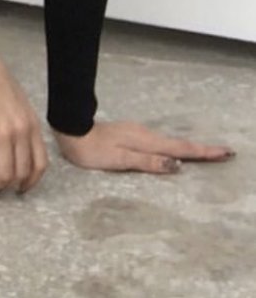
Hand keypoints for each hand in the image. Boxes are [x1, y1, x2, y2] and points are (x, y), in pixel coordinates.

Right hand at [0, 25, 47, 196]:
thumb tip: (17, 145)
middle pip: (22, 173)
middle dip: (9, 188)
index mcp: (33, 124)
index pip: (41, 164)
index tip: (21, 189)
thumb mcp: (17, 102)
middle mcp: (22, 132)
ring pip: (4, 175)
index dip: (31, 182)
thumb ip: (21, 123)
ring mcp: (3, 133)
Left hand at [52, 119, 236, 173]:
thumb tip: (178, 166)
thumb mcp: (120, 159)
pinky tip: (177, 152)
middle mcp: (145, 135)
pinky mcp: (132, 136)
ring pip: (171, 142)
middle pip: (180, 144)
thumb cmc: (93, 150)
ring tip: (208, 154)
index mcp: (146, 141)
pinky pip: (160, 143)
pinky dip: (175, 147)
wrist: (71, 131)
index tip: (225, 152)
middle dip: (203, 150)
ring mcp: (138, 134)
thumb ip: (148, 162)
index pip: (181, 149)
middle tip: (225, 153)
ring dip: (190, 148)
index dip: (204, 152)